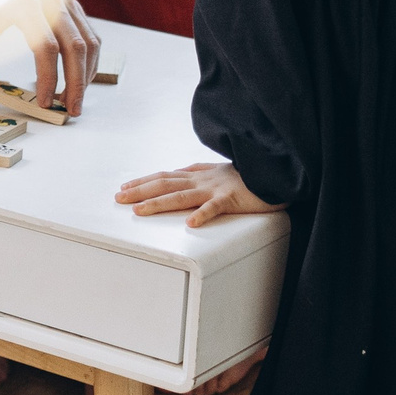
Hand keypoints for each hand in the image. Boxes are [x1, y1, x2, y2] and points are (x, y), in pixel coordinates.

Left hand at [0, 0, 99, 115]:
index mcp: (26, 5)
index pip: (46, 49)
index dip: (47, 78)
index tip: (43, 102)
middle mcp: (52, 2)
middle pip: (76, 47)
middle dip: (76, 83)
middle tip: (70, 110)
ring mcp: (66, 1)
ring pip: (89, 42)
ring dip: (86, 74)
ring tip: (75, 99)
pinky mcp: (72, 4)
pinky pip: (90, 34)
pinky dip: (89, 59)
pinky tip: (78, 77)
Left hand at [114, 160, 283, 227]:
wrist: (277, 170)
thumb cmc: (249, 174)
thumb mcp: (219, 172)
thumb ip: (199, 173)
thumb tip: (180, 174)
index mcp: (199, 174)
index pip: (165, 176)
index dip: (143, 181)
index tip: (124, 187)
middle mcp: (202, 179)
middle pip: (165, 184)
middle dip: (140, 191)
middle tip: (118, 198)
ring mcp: (216, 188)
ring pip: (182, 196)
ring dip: (159, 203)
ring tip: (139, 211)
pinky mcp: (233, 198)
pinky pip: (216, 207)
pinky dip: (203, 215)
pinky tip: (190, 224)